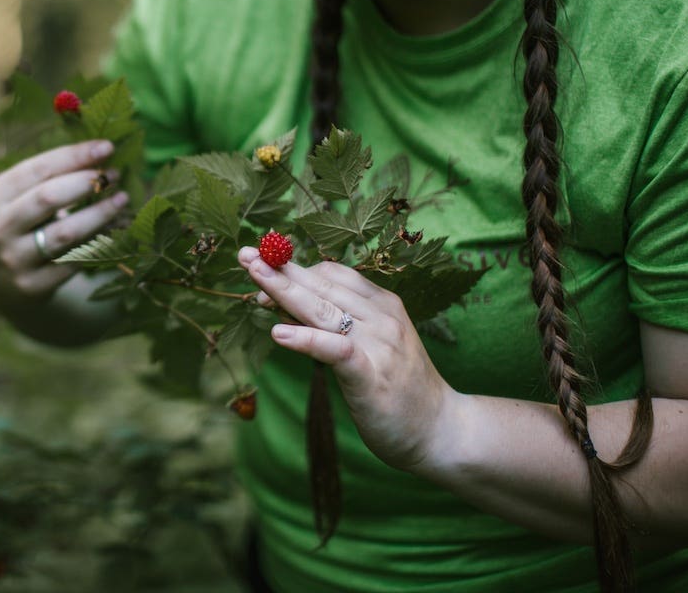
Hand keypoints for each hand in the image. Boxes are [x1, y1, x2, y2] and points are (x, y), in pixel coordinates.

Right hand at [0, 140, 128, 313]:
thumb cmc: (9, 226)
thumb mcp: (8, 199)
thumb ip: (43, 178)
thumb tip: (96, 154)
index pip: (38, 169)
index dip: (75, 156)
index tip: (107, 147)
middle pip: (50, 197)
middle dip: (88, 182)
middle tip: (114, 175)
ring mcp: (14, 260)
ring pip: (66, 232)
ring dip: (100, 213)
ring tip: (122, 199)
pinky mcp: (33, 287)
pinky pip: (74, 260)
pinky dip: (98, 242)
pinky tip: (114, 228)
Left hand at [238, 247, 459, 472]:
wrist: (442, 431)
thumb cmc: (399, 389)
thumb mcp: (371, 347)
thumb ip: (338, 325)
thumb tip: (288, 307)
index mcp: (383, 305)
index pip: (334, 275)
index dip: (296, 268)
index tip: (263, 266)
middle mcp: (382, 317)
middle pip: (323, 286)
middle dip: (281, 270)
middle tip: (245, 255)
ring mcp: (378, 344)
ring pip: (324, 310)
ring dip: (285, 291)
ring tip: (254, 280)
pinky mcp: (371, 375)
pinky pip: (334, 349)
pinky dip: (306, 338)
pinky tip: (279, 333)